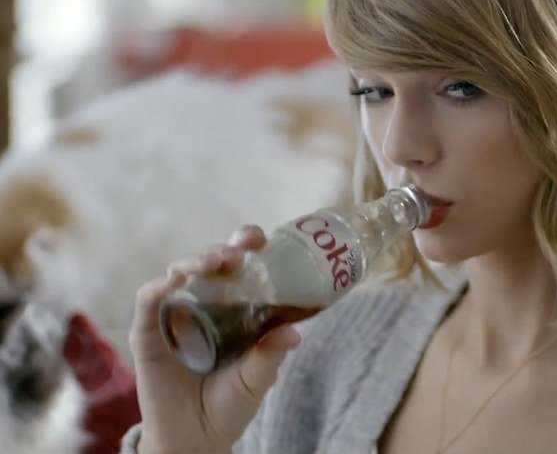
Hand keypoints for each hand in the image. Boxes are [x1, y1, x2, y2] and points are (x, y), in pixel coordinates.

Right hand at [130, 225, 301, 453]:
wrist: (197, 440)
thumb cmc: (229, 405)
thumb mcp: (257, 378)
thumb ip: (271, 354)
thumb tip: (294, 333)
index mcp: (231, 307)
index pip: (236, 267)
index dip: (246, 246)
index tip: (261, 238)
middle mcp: (200, 304)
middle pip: (208, 263)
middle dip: (225, 248)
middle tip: (243, 247)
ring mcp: (172, 316)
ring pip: (179, 272)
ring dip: (197, 260)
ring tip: (218, 261)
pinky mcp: (147, 334)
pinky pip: (148, 301)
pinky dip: (159, 286)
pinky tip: (175, 279)